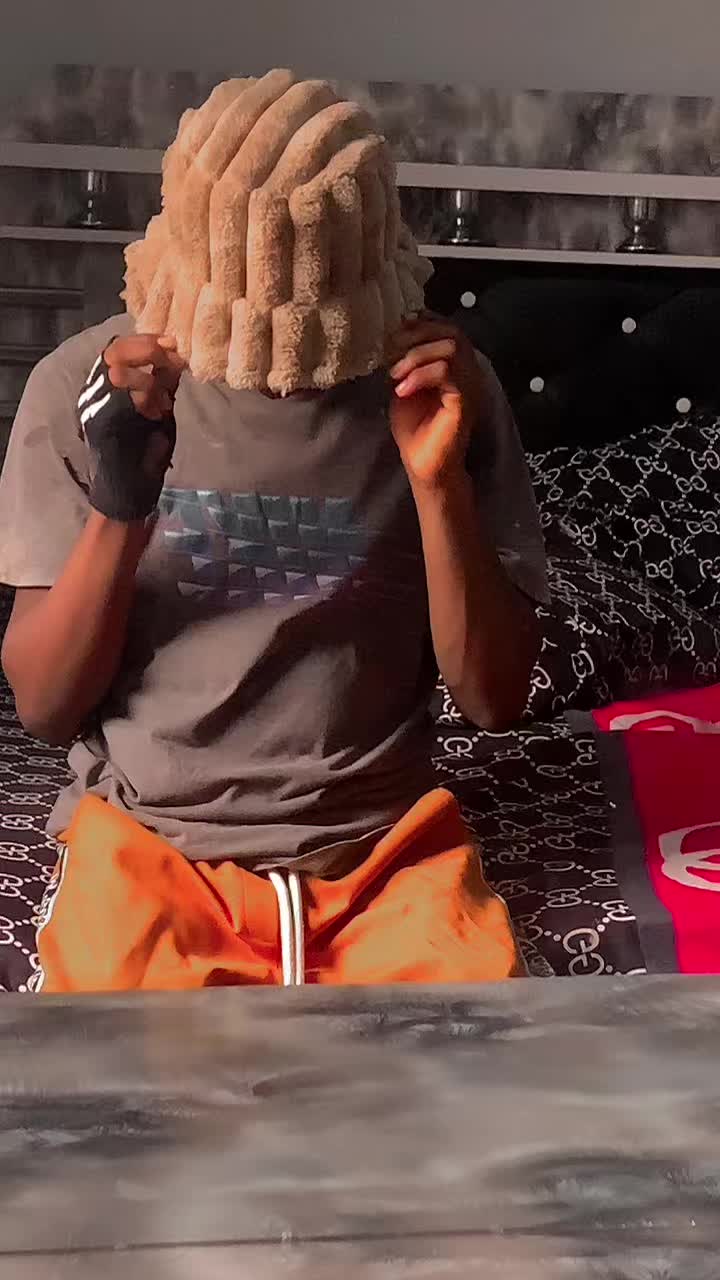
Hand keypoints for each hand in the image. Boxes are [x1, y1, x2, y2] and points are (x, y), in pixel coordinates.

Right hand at [78, 334, 185, 522]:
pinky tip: (158, 408)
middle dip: (144, 349)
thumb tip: (179, 356)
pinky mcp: (98, 424)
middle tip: (169, 354)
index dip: (145, 341)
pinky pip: (118, 398)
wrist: (130, 493)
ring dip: (146, 376)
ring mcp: (94, 408)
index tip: (171, 342)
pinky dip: (143, 396)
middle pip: (113, 352)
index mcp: (108, 387)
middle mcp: (95, 392)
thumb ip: (164, 386)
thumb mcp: (160, 412)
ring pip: (114, 371)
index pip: (119, 348)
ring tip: (163, 395)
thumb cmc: (145, 455)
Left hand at [388, 314, 483, 490]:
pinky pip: (447, 371)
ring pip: (451, 347)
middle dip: (415, 337)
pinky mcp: (465, 400)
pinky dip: (420, 375)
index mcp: (455, 363)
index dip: (419, 324)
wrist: (422, 464)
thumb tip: (395, 331)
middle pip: (451, 330)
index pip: (446, 325)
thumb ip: (404, 358)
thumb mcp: (403, 383)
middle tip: (392, 358)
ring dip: (416, 357)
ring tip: (397, 376)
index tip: (393, 340)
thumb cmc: (414, 427)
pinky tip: (403, 390)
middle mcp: (468, 370)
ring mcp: (470, 384)